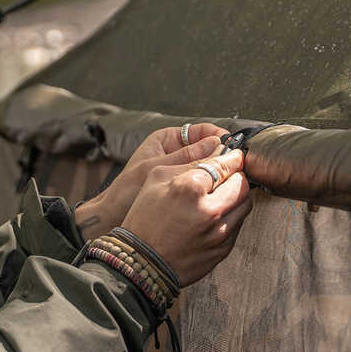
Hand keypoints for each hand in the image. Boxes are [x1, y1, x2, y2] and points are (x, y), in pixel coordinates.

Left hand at [73, 123, 228, 239]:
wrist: (112, 220)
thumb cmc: (125, 192)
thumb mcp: (155, 169)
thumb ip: (186, 157)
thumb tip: (218, 144)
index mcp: (167, 139)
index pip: (201, 131)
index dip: (219, 137)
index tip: (233, 146)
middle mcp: (177, 152)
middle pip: (209, 149)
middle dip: (223, 156)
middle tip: (238, 164)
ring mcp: (181, 172)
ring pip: (208, 168)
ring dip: (219, 173)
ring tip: (232, 179)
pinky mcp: (184, 191)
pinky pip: (203, 185)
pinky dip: (212, 188)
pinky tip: (220, 193)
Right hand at [119, 149, 251, 286]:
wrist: (140, 263)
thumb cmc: (144, 218)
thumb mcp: (156, 179)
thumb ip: (189, 162)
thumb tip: (217, 153)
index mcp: (192, 188)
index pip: (226, 165)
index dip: (232, 158)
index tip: (233, 156)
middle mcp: (210, 210)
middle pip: (242, 184)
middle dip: (236, 176)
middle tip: (227, 175)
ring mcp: (219, 233)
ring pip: (245, 205)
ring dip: (237, 196)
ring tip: (221, 196)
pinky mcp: (222, 250)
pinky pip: (238, 225)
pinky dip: (231, 216)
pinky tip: (214, 217)